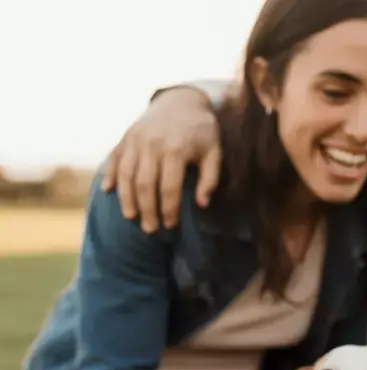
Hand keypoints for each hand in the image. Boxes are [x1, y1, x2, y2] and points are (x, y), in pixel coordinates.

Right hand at [101, 87, 221, 232]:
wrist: (182, 100)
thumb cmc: (202, 132)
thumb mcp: (214, 152)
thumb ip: (210, 178)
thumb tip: (202, 204)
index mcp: (176, 149)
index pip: (169, 187)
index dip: (168, 209)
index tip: (170, 225)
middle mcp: (152, 143)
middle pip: (145, 184)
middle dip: (147, 210)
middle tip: (150, 229)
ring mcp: (136, 139)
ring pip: (126, 174)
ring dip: (127, 198)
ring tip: (131, 217)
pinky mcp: (126, 136)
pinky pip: (115, 158)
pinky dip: (111, 175)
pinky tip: (109, 192)